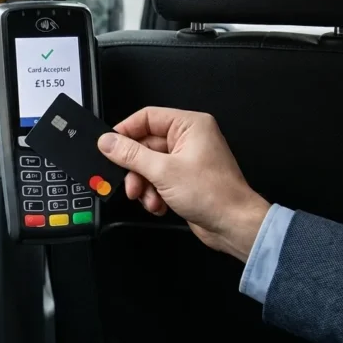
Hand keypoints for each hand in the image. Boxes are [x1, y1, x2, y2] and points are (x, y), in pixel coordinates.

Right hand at [97, 107, 270, 261]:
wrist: (234, 225)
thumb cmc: (214, 195)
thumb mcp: (163, 171)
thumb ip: (131, 154)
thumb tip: (108, 142)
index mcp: (189, 126)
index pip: (147, 118)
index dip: (125, 131)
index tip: (108, 146)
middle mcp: (189, 139)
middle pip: (145, 145)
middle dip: (135, 168)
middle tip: (130, 183)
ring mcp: (187, 159)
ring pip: (149, 165)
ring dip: (144, 184)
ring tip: (147, 198)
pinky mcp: (185, 178)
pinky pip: (157, 179)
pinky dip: (153, 193)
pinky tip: (158, 205)